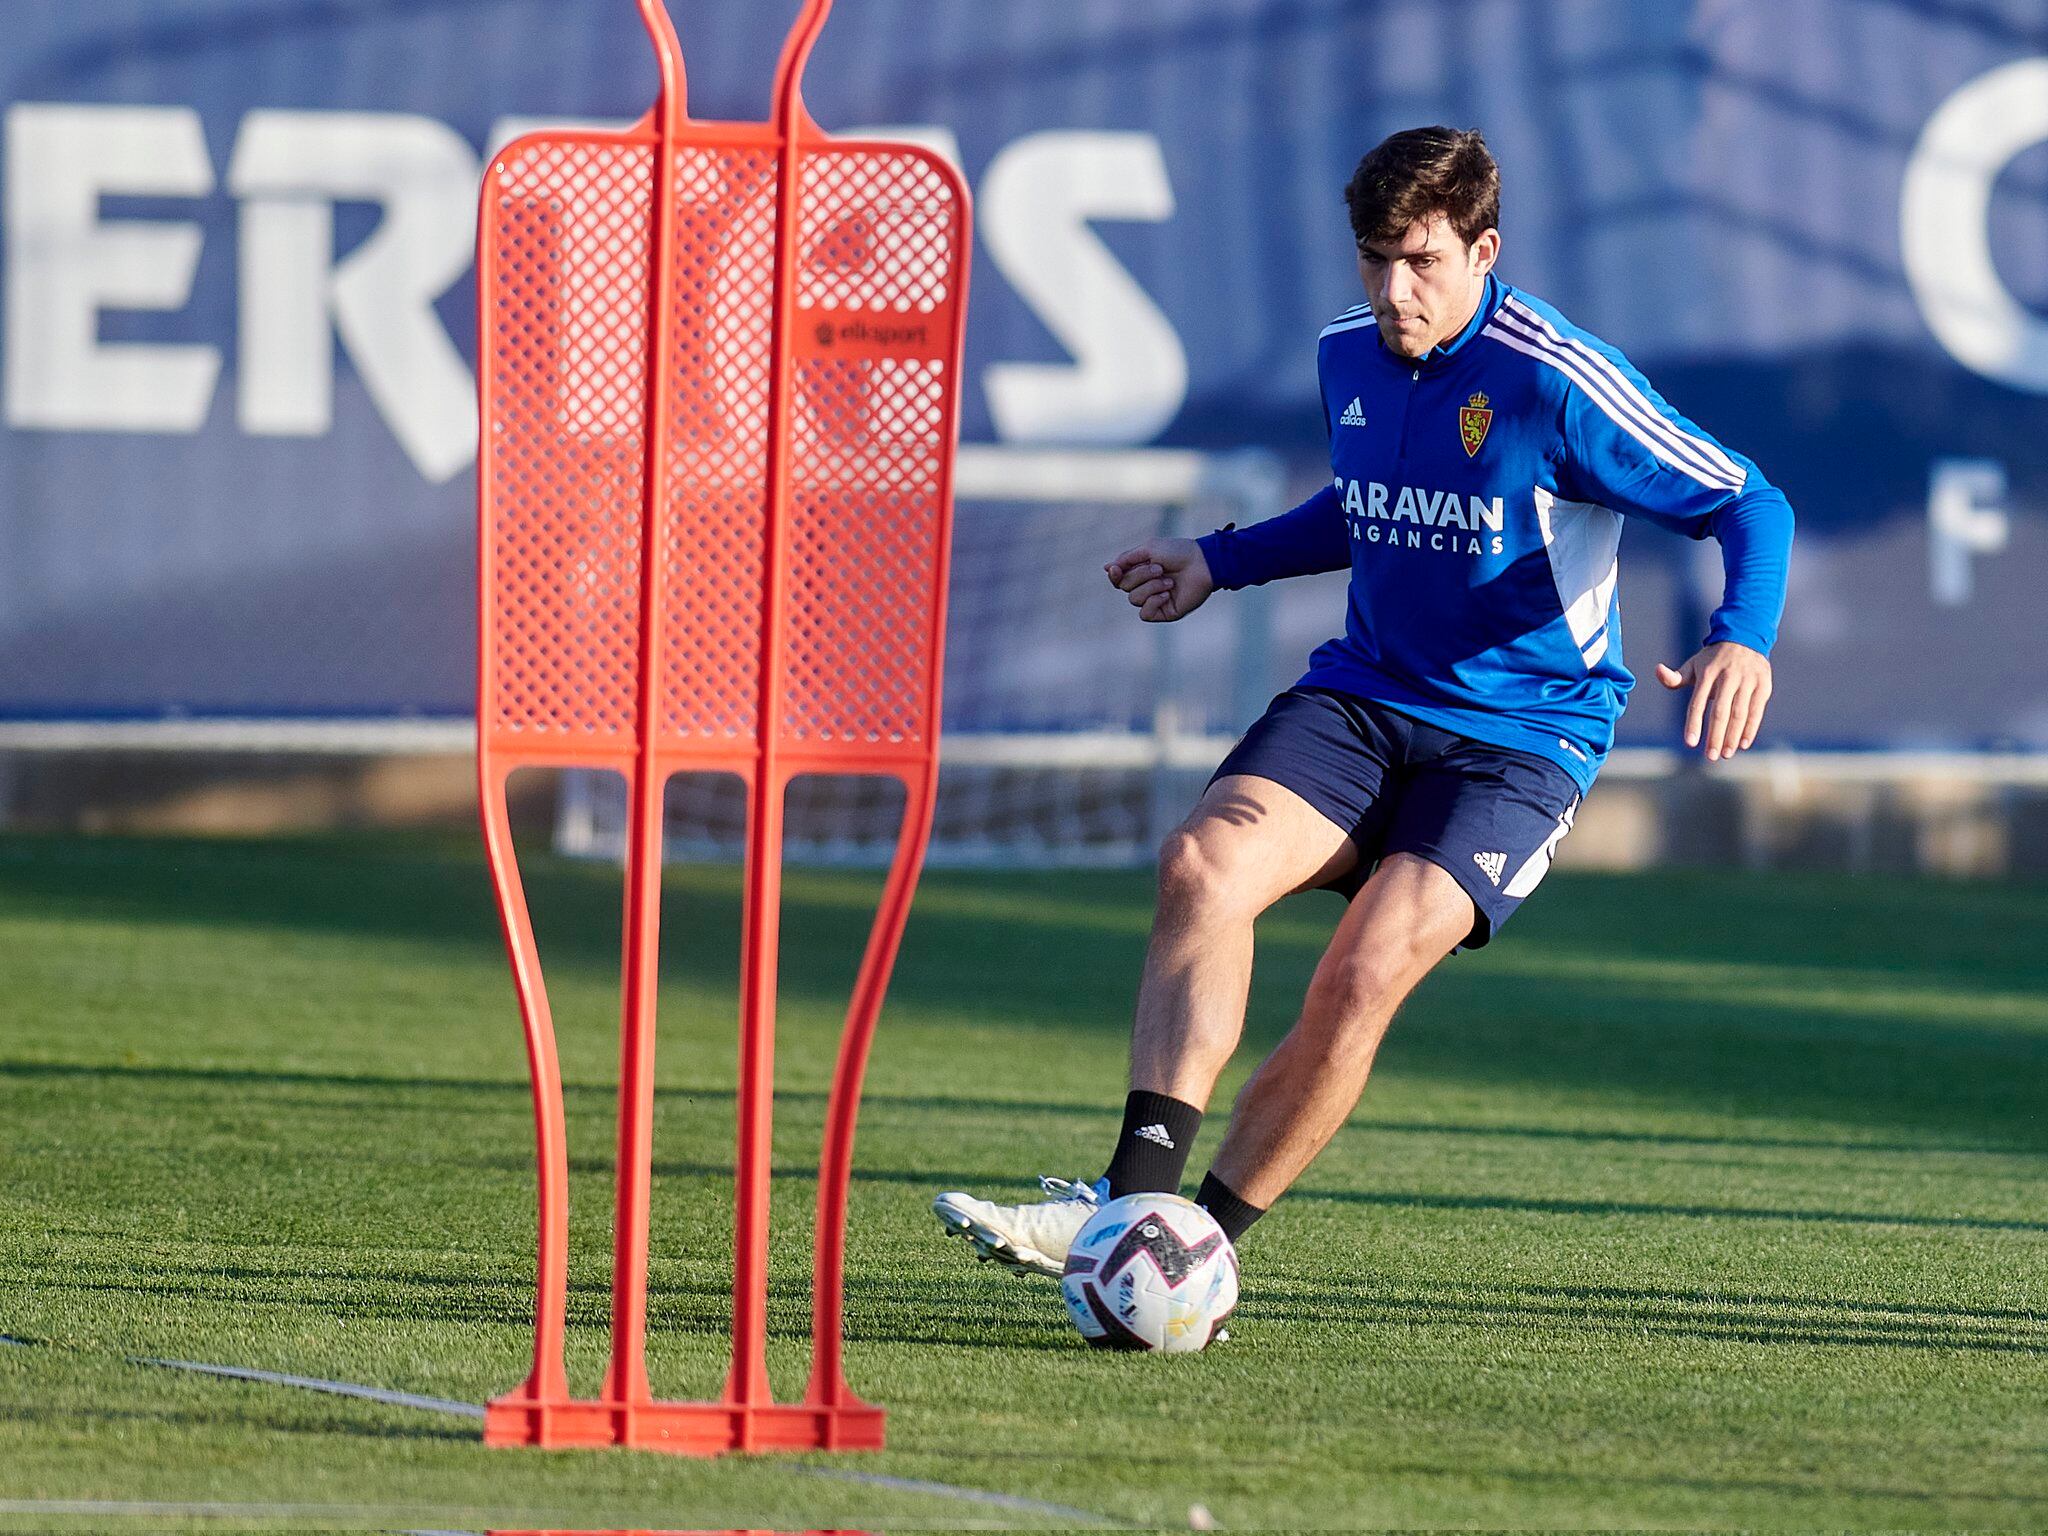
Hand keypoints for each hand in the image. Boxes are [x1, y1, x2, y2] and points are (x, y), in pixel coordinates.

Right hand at [1105, 537, 1214, 622]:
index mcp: (1141, 571)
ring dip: (1151, 587)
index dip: (1114, 576)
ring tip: (1169, 581)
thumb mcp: (1149, 549)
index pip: (1118, 579)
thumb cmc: (1178, 552)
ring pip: (1134, 599)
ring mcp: (1155, 600)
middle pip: (1124, 587)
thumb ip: (1127, 559)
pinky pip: (1145, 614)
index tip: (1116, 569)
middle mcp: (1146, 586)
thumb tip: (1106, 568)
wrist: (1203, 564)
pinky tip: (1166, 594)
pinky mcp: (1165, 612)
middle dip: (1140, 576)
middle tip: (1160, 568)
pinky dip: (1153, 602)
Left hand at [1656, 642, 1772, 761]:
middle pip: (1721, 711)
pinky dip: (1750, 728)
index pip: (1698, 702)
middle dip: (1715, 736)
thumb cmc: (1713, 660)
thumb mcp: (1693, 665)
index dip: (1694, 723)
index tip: (1690, 743)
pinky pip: (1757, 710)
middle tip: (1710, 757)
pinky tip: (1742, 744)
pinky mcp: (1763, 684)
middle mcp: (1728, 676)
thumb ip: (1675, 677)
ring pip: (1740, 713)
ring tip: (1725, 754)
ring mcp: (1748, 680)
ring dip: (1732, 736)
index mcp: (1707, 673)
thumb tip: (1658, 671)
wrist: (1745, 638)